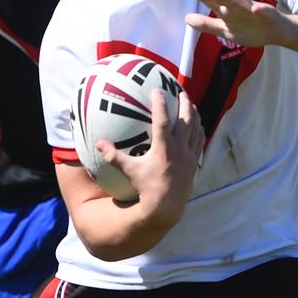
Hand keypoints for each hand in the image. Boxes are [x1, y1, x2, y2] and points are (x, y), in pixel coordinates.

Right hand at [96, 88, 203, 214]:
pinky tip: (198, 126)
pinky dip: (199, 130)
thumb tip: (98, 143)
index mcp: (163, 148)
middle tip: (181, 91)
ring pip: (196, 129)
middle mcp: (179, 149)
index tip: (156, 90)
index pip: (162, 120)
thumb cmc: (146, 187)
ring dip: (194, 115)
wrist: (167, 207)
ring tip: (191, 105)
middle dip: (185, 103)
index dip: (160, 104)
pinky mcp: (195, 163)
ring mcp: (189, 156)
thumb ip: (113, 156)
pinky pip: (199, 141)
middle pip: (186, 120)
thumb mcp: (128, 170)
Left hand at [179, 0, 289, 47]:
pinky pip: (264, 11)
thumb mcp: (225, 30)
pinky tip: (255, 9)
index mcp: (226, 9)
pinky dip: (259, 9)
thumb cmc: (250, 28)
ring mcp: (253, 8)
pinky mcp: (268, 14)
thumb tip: (186, 18)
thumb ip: (206, 24)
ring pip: (240, 1)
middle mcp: (237, 6)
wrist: (277, 32)